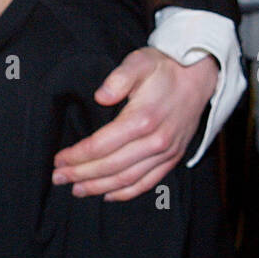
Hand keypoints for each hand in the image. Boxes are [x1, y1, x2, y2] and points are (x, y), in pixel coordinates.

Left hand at [52, 48, 217, 200]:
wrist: (199, 76)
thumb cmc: (164, 69)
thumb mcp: (140, 62)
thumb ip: (119, 78)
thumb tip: (100, 96)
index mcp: (142, 119)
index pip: (101, 145)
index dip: (77, 156)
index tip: (58, 160)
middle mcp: (155, 140)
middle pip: (110, 166)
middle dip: (81, 175)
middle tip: (58, 178)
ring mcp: (166, 152)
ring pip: (127, 179)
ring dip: (99, 188)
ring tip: (76, 190)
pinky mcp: (173, 158)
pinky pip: (148, 183)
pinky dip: (126, 193)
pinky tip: (107, 195)